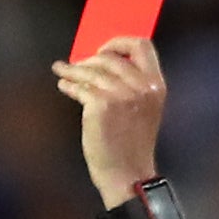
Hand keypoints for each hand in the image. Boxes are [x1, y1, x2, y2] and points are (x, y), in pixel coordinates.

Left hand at [52, 34, 167, 203]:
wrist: (127, 175)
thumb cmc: (132, 146)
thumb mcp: (144, 109)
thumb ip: (132, 85)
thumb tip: (101, 63)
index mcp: (155, 85)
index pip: (141, 45)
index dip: (119, 43)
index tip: (104, 50)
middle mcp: (141, 86)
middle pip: (109, 57)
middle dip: (89, 60)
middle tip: (77, 65)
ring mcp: (120, 94)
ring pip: (91, 71)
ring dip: (73, 71)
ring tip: (63, 72)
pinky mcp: (100, 104)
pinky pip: (80, 87)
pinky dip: (69, 85)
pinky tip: (64, 86)